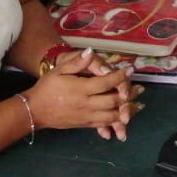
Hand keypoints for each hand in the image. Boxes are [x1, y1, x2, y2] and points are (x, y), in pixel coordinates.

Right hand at [25, 49, 143, 140]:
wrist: (35, 111)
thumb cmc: (47, 87)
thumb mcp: (59, 71)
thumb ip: (76, 63)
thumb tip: (90, 52)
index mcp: (81, 89)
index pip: (106, 82)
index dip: (120, 76)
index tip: (130, 70)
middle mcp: (86, 104)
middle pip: (113, 101)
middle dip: (129, 94)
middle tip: (141, 88)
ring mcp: (86, 116)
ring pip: (111, 115)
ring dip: (127, 111)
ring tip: (139, 105)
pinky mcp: (85, 125)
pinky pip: (104, 124)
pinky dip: (116, 123)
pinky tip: (125, 120)